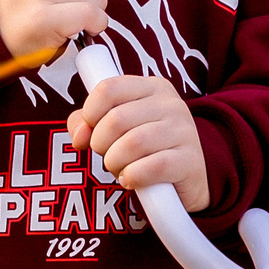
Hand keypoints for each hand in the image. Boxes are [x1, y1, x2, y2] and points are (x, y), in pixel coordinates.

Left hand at [68, 76, 208, 212]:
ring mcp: (184, 131)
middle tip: (108, 155)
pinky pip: (152, 167)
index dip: (90, 113)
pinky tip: (132, 180)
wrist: (187, 181)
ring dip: (115, 163)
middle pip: (116, 119)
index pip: (108, 88)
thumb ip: (87, 123)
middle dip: (101, 144)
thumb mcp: (118, 129)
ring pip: (132, 143)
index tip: (91, 130)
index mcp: (152, 87)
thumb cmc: (146, 150)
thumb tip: (79, 136)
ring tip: (120, 168)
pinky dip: (133, 177)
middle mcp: (171, 104)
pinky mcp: (189, 160)